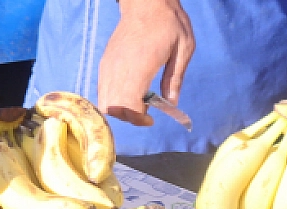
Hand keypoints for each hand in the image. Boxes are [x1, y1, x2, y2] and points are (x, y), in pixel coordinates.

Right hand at [97, 0, 194, 125]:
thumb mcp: (184, 48)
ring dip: (120, 109)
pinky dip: (113, 98)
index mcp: (140, 69)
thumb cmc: (169, 23)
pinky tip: (128, 90)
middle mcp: (119, 71)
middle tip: (145, 111)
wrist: (146, 3)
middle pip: (114, 110)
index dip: (139, 119)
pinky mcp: (105, 64)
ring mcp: (109, 68)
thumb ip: (175, 78)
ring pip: (105, 102)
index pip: (129, 107)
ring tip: (136, 102)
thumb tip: (171, 102)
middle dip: (129, 117)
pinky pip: (102, 90)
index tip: (152, 119)